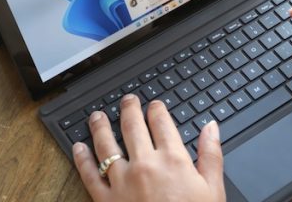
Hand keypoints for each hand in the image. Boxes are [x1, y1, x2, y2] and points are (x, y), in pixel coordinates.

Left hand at [73, 94, 224, 201]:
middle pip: (132, 126)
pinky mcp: (106, 200)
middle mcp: (145, 165)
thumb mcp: (213, 189)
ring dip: (100, 126)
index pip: (161, 123)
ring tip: (97, 116)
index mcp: (173, 160)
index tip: (154, 105)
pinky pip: (89, 174)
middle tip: (127, 100)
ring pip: (106, 145)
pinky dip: (82, 158)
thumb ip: (211, 155)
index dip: (156, 109)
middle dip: (128, 109)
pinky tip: (79, 147)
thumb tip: (211, 128)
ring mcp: (123, 181)